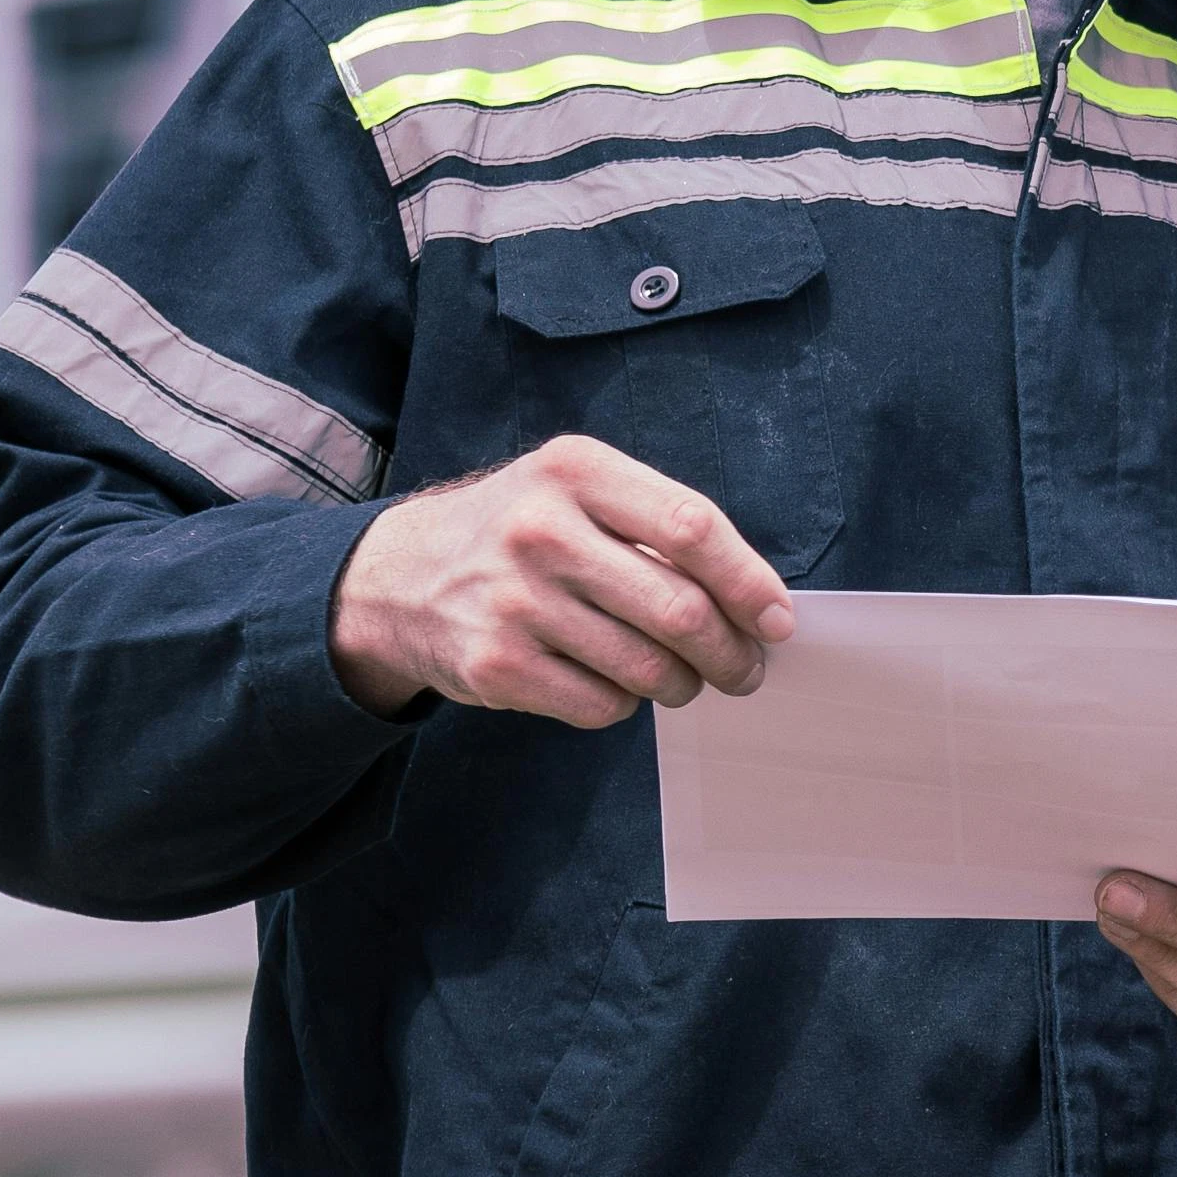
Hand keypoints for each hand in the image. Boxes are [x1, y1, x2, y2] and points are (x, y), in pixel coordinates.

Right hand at [327, 435, 791, 727]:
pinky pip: (600, 705)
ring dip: (683, 685)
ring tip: (684, 679)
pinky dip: (624, 704)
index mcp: (575, 470)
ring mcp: (512, 602)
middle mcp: (540, 530)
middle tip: (746, 669)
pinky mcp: (493, 666)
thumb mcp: (578, 491)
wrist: (398, 576)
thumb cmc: (521, 530)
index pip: (692, 528)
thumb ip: (660, 526)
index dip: (748, 582)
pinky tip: (612, 684)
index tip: (778, 620)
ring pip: (645, 668)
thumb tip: (756, 602)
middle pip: (677, 609)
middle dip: (730, 651)